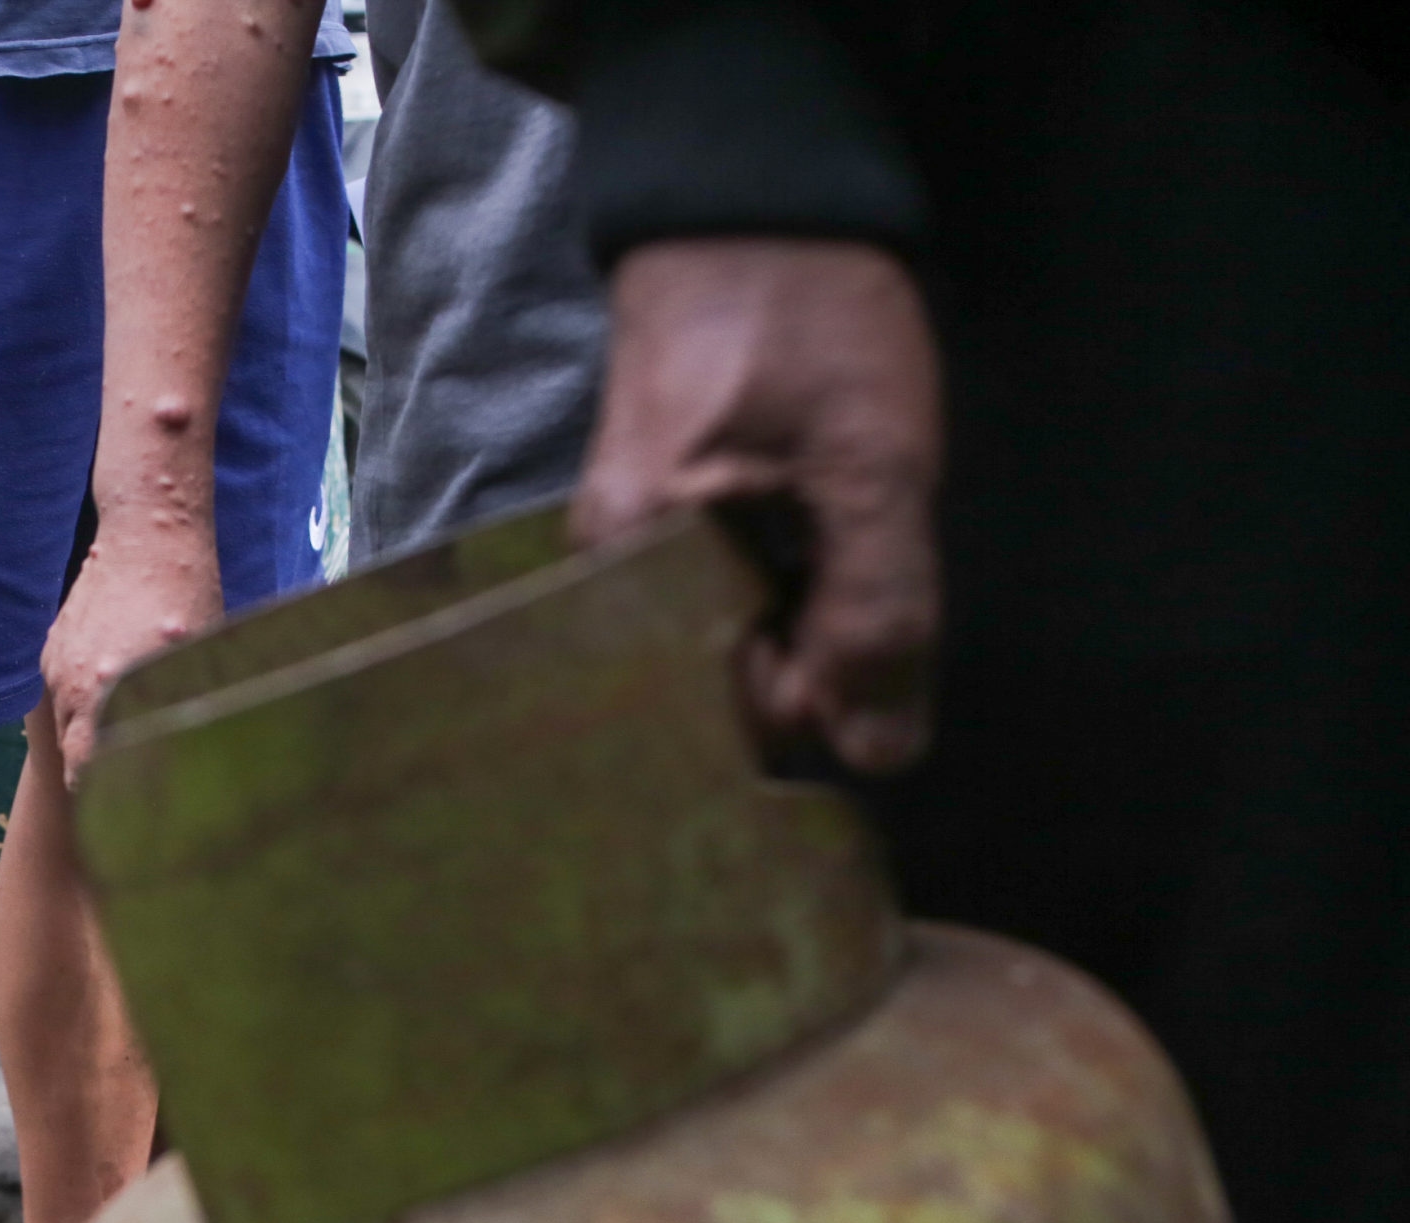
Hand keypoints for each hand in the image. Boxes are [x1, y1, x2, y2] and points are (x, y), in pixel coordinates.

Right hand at [40, 511, 222, 781]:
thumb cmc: (188, 597)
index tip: (127, 810)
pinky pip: (62, 693)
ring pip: (66, 726)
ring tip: (119, 740)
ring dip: (88, 738)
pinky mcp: (52, 647)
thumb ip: (183, 712)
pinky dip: (82, 703)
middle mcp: (74, 685)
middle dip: (95, 774)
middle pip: (72, 756)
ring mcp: (58, 664)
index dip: (106, 798)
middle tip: (128, 785)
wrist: (148, 535)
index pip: (87, 774)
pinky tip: (110, 691)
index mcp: (106, 695)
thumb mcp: (199, 662)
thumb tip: (196, 759)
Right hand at [576, 239, 942, 772]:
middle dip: (805, 660)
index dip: (816, 696)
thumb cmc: (805, 322)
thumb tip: (881, 759)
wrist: (754, 199)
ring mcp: (627, 553)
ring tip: (837, 534)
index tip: (867, 625)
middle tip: (857, 559)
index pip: (720, 719)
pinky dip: (782, 585)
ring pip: (726, 644)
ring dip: (802, 618)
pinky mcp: (656, 524)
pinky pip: (721, 598)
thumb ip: (878, 616)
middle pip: (716, 688)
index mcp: (630, 576)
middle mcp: (607, 581)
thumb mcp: (871, 468)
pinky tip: (813, 532)